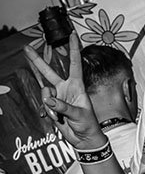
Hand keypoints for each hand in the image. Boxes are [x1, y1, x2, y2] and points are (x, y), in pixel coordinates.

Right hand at [24, 32, 104, 149]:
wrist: (83, 138)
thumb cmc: (88, 124)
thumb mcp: (79, 115)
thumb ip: (64, 107)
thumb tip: (50, 100)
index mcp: (77, 86)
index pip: (75, 63)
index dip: (73, 49)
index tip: (72, 34)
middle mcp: (66, 88)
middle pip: (49, 71)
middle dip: (37, 60)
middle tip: (26, 48)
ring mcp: (58, 97)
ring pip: (44, 92)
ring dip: (49, 105)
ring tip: (59, 116)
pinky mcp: (52, 106)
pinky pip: (44, 104)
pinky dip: (48, 112)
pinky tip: (56, 119)